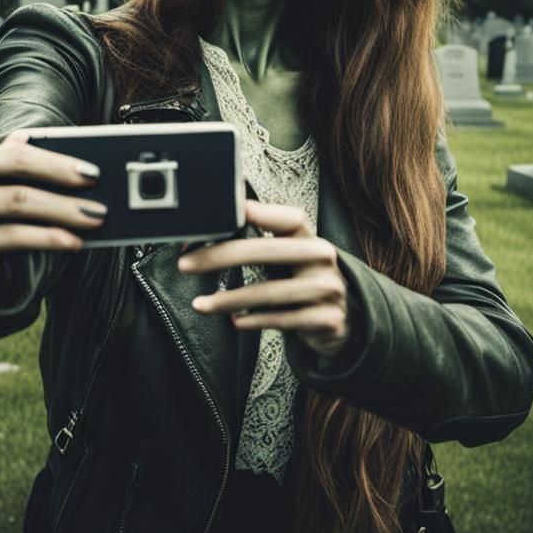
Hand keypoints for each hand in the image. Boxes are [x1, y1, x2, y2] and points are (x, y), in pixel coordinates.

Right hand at [0, 129, 106, 284]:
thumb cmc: (0, 207)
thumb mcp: (14, 183)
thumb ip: (37, 166)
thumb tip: (86, 159)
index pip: (20, 154)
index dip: (58, 164)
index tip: (93, 173)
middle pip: (19, 180)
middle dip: (65, 190)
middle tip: (101, 203)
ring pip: (18, 206)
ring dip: (63, 214)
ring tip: (95, 220)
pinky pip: (13, 237)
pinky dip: (49, 239)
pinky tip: (74, 241)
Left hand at [179, 199, 351, 357]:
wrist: (346, 320)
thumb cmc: (305, 282)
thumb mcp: (291, 259)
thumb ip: (263, 242)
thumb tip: (213, 227)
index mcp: (311, 239)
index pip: (289, 218)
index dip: (262, 212)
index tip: (231, 211)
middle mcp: (322, 259)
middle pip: (267, 251)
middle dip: (221, 256)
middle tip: (187, 264)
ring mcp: (327, 290)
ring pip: (269, 292)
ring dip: (229, 299)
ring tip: (200, 304)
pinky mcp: (326, 320)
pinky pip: (282, 320)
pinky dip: (254, 321)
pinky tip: (234, 321)